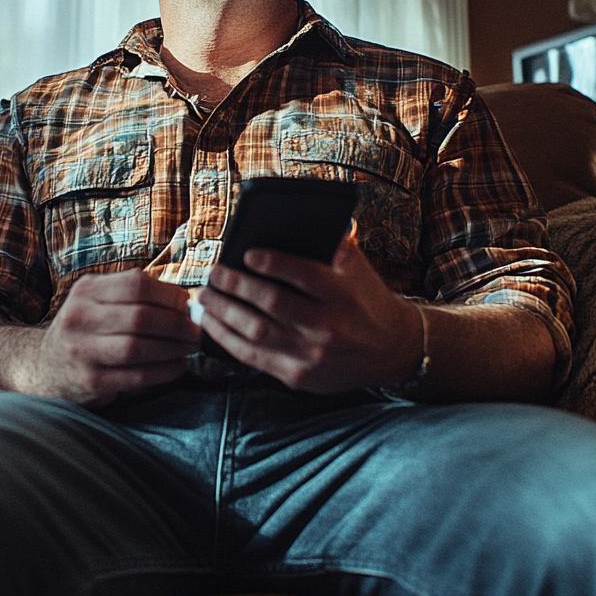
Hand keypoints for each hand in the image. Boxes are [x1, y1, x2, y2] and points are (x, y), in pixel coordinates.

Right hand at [32, 269, 199, 406]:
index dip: (169, 294)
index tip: (188, 304)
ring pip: (138, 347)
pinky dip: (164, 371)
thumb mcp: (97, 301)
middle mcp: (79, 317)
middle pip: (141, 317)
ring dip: (173, 348)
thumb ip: (133, 296)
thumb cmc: (86, 331)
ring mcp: (81, 351)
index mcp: (86, 291)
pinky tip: (178, 366)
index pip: (136, 284)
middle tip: (197, 330)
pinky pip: (136, 377)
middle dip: (178, 324)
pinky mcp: (90, 381)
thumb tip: (186, 300)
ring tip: (191, 348)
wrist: (44, 367)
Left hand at [198, 237, 423, 392]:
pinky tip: (211, 325)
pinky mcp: (298, 377)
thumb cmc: (366, 301)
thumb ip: (335, 244)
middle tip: (214, 274)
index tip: (247, 253)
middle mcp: (328, 327)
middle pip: (272, 304)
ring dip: (223, 313)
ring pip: (256, 332)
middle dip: (236, 287)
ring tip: (204, 297)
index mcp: (343, 295)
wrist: (391, 352)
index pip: (304, 275)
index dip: (273, 263)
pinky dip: (227, 340)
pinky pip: (253, 358)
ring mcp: (311, 356)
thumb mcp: (359, 269)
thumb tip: (302, 218)